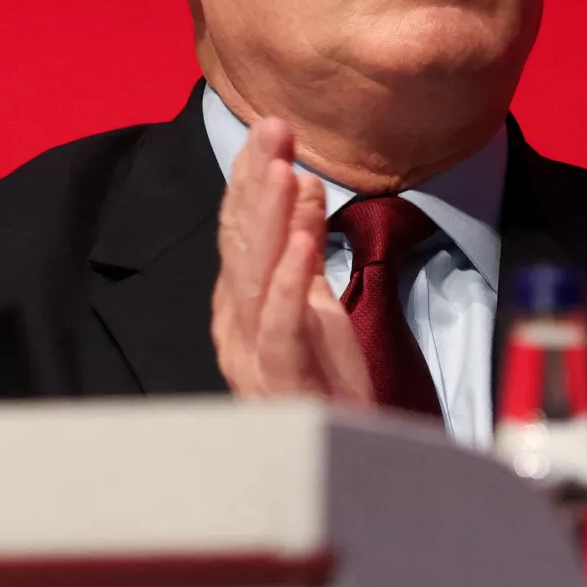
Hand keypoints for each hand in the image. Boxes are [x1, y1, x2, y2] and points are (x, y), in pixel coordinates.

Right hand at [212, 118, 373, 403]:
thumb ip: (304, 245)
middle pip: (240, 244)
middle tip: (271, 129)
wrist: (350, 458)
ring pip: (254, 277)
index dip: (250, 178)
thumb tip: (302, 182)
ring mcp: (253, 354)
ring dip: (266, 221)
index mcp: (240, 304)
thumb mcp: (318, 302)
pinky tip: (301, 244)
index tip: (269, 129)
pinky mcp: (282, 379)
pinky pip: (279, 326)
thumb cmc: (327, 384)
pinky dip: (287, 283)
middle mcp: (235, 325)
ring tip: (281, 171)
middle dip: (254, 183)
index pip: (240, 231)